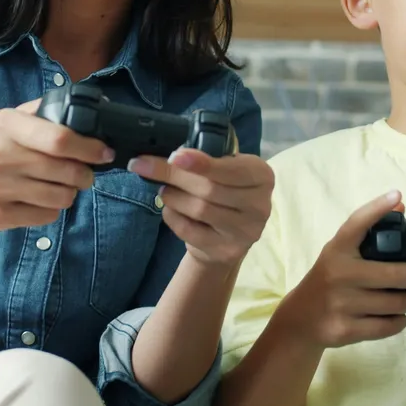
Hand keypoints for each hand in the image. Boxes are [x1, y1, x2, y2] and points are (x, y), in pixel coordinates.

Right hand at [0, 99, 107, 232]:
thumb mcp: (2, 122)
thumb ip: (38, 112)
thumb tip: (83, 106)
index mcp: (5, 126)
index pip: (59, 138)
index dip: (89, 148)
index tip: (105, 152)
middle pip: (65, 171)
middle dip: (85, 174)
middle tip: (86, 174)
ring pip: (60, 197)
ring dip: (70, 193)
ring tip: (64, 187)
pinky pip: (44, 216)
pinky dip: (51, 210)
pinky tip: (41, 200)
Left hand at [127, 149, 273, 265]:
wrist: (227, 235)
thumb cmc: (223, 191)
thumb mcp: (224, 169)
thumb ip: (207, 161)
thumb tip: (170, 155)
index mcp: (262, 176)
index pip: (230, 169)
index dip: (202, 163)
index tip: (176, 156)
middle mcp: (260, 204)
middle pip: (210, 189)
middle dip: (173, 175)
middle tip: (144, 166)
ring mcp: (246, 231)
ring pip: (199, 209)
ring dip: (172, 196)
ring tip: (164, 190)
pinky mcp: (227, 251)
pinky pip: (190, 231)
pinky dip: (173, 217)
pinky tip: (171, 209)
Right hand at [277, 191, 405, 348]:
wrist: (301, 318)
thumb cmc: (329, 280)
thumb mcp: (341, 254)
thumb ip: (368, 234)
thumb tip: (400, 206)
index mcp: (337, 250)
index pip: (357, 224)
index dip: (377, 208)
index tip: (396, 196)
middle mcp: (339, 274)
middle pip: (395, 274)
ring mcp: (341, 303)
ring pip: (397, 303)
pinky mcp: (345, 329)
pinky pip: (389, 326)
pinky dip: (399, 321)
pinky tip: (393, 315)